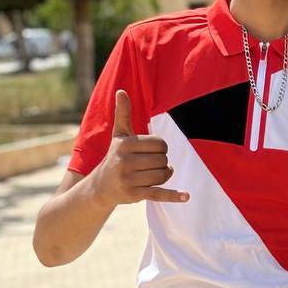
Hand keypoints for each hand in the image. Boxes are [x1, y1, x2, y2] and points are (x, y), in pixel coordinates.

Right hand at [98, 90, 188, 205]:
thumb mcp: (119, 135)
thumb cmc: (115, 156)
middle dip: (163, 162)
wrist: (101, 186)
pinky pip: (158, 194)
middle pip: (162, 160)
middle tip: (153, 165)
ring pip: (162, 175)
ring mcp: (130, 179)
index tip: (153, 151)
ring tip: (157, 174)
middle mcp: (125, 162)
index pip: (160, 144)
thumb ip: (123, 113)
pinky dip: (173, 195)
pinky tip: (186, 196)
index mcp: (125, 144)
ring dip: (164, 175)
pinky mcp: (135, 195)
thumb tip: (121, 91)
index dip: (162, 148)